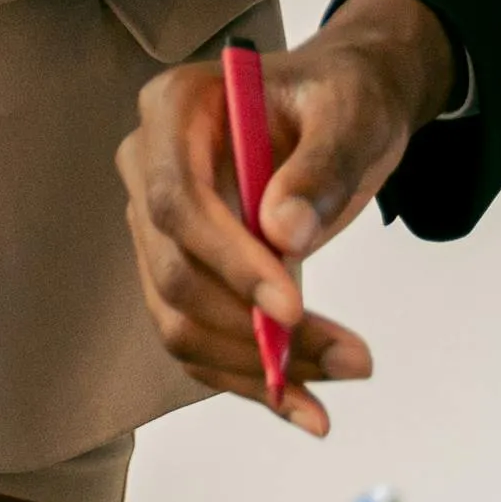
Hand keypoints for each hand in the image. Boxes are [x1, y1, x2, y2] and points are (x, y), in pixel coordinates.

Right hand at [117, 0, 452, 431]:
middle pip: (174, 270)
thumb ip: (321, 166)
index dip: (228, 261)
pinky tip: (305, 404)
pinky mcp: (181, 268)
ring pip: (179, 319)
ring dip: (256, 365)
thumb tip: (285, 235)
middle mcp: (148, 167)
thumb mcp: (351, 114)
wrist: (340, 111)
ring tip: (345, 373)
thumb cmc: (342, 97)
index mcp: (175, 108)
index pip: (176, 201)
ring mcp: (157, 224)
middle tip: (350, 358)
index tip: (293, 308)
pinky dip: (249, 379)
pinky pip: (199, 338)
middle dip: (253, 328)